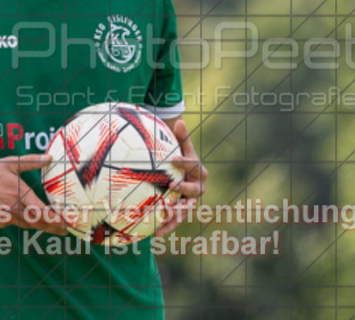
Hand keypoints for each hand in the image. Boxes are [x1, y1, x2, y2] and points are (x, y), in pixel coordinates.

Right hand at [0, 154, 67, 234]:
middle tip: (64, 230)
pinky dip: (22, 222)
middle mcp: (14, 208)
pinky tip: (25, 217)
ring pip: (27, 225)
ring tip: (51, 226)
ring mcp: (5, 217)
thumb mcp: (11, 163)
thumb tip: (49, 157)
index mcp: (20, 193)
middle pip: (37, 223)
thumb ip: (32, 162)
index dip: (55, 220)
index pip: (41, 211)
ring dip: (39, 226)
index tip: (66, 224)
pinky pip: (14, 224)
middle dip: (53, 227)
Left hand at [157, 118, 206, 237]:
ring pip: (186, 209)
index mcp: (198, 171)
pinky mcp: (182, 213)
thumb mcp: (182, 148)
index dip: (185, 162)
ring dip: (176, 213)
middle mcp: (197, 188)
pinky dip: (167, 227)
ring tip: (165, 216)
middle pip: (194, 189)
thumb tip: (179, 121)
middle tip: (171, 186)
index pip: (194, 165)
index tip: (174, 158)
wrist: (184, 176)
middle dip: (184, 188)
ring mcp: (190, 202)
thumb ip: (181, 137)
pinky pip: (175, 221)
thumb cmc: (180, 159)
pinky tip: (156, 234)